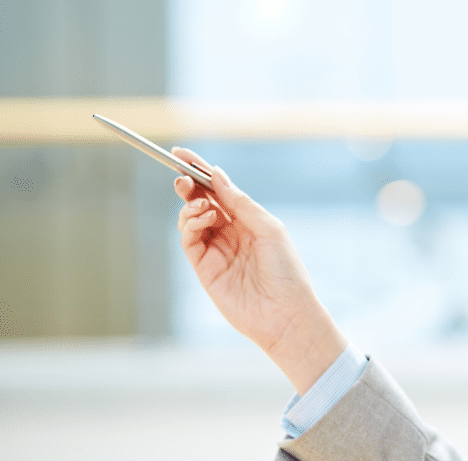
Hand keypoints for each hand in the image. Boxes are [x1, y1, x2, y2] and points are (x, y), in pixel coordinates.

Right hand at [172, 147, 346, 393]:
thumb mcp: (269, 228)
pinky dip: (190, 224)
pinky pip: (189, 240)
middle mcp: (231, 234)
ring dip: (191, 206)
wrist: (285, 314)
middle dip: (189, 186)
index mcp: (250, 221)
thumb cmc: (287, 271)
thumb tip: (217, 175)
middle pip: (201, 202)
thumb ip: (240, 202)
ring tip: (201, 205)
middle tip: (181, 175)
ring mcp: (216, 251)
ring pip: (191, 219)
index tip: (181, 153)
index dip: (200, 172)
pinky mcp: (204, 269)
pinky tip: (204, 217)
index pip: (220, 191)